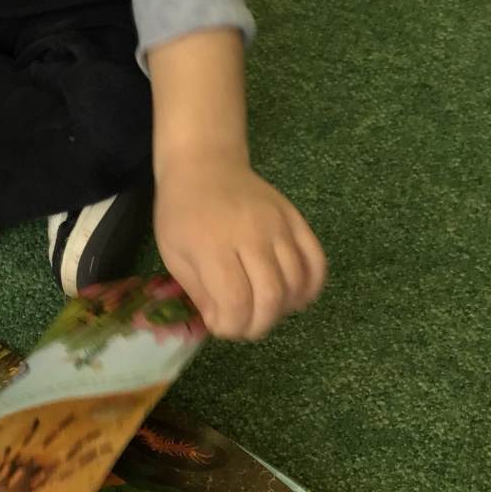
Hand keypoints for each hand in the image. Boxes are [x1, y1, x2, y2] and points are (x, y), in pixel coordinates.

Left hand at [154, 161, 325, 340]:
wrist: (204, 164)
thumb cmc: (182, 211)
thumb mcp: (173, 253)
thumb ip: (199, 292)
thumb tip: (224, 323)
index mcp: (212, 244)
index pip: (236, 300)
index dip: (233, 326)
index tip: (223, 327)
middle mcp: (250, 234)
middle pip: (271, 295)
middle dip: (259, 325)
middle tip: (245, 326)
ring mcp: (278, 224)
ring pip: (296, 282)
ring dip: (284, 309)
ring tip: (264, 310)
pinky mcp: (296, 218)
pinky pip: (316, 260)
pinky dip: (311, 287)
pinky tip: (294, 298)